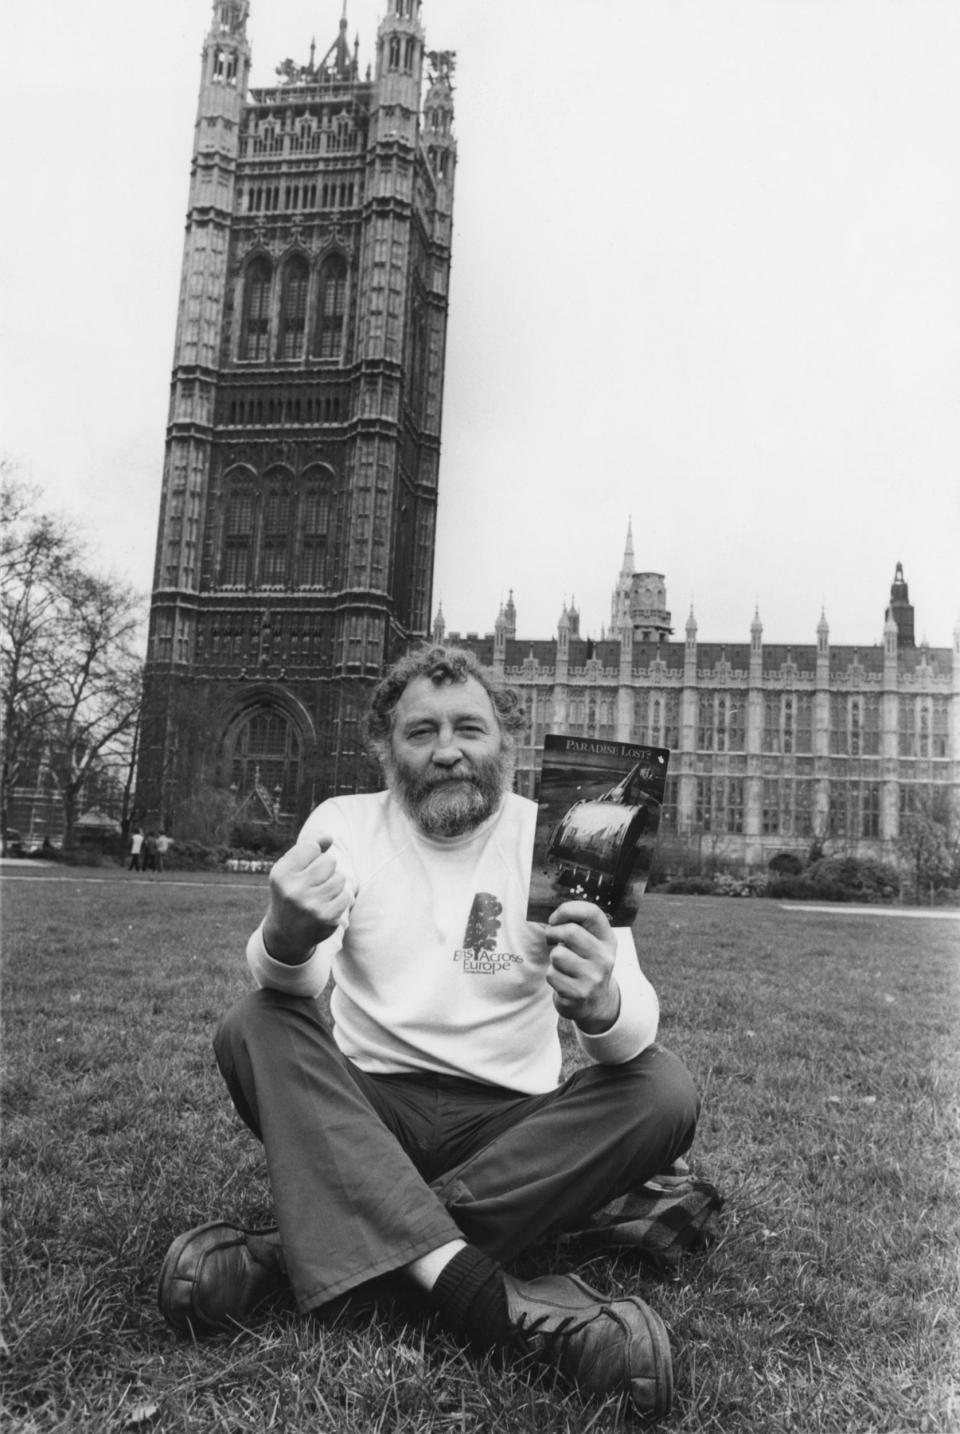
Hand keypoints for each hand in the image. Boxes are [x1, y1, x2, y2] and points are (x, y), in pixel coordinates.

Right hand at [262, 836, 352, 964]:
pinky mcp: (326, 918)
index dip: (312, 855)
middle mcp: (293, 890)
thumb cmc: (291, 892)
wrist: (287, 933)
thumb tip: (329, 837)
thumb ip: (308, 847)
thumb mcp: (291, 868)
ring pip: (340, 878)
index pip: (311, 846)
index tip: (303, 868)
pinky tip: (326, 906)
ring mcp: (310, 905)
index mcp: (281, 874)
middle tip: (312, 884)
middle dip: (325, 869)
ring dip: (334, 884)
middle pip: (329, 861)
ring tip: (319, 895)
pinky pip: (346, 896)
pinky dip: (339, 899)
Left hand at [544, 901, 619, 1032]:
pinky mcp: (578, 994)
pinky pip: (552, 974)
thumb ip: (578, 927)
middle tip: (551, 938)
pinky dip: (552, 975)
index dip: (567, 909)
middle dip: (552, 932)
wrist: (595, 1004)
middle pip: (570, 931)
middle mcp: (604, 958)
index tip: (555, 918)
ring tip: (562, 964)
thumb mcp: (592, 945)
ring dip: (553, 958)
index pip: (592, 912)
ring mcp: (593, 977)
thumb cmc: (586, 966)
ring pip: (558, 954)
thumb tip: (553, 916)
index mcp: (608, 941)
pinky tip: (563, 980)